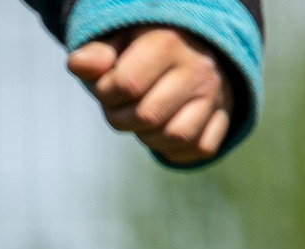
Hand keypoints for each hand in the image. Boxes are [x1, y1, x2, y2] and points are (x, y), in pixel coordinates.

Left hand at [67, 26, 234, 164]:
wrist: (191, 51)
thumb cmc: (142, 51)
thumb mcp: (116, 43)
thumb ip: (94, 55)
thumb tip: (79, 65)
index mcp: (168, 42)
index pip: (126, 84)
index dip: (106, 94)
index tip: (108, 88)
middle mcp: (197, 68)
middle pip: (148, 116)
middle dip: (122, 119)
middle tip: (122, 107)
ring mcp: (215, 94)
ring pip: (175, 136)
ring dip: (149, 137)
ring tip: (143, 119)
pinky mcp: (225, 117)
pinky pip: (199, 149)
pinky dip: (176, 149)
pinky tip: (165, 129)